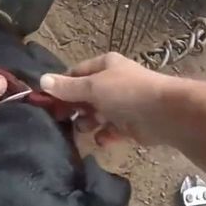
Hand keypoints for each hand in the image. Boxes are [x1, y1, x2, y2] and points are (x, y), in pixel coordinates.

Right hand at [40, 52, 175, 145]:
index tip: (46, 101)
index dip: (61, 86)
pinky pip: (110, 131)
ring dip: (87, 123)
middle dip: (73, 107)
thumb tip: (41, 81)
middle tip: (60, 119)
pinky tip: (101, 140)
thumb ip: (67, 87)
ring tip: (83, 129)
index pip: (76, 74)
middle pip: (84, 96)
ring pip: (95, 115)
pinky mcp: (129, 125)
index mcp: (105, 66)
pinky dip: (104, 136)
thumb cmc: (126, 92)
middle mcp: (112, 83)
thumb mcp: (92, 87)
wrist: (164, 113)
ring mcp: (121, 105)